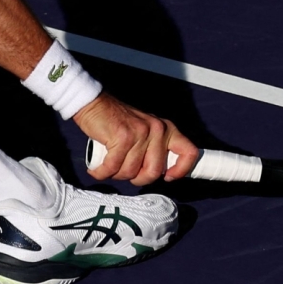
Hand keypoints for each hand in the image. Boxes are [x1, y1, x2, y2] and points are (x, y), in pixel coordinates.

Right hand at [76, 93, 197, 185]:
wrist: (94, 104)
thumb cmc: (116, 121)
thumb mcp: (144, 130)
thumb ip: (154, 147)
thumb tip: (160, 172)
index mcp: (166, 129)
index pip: (188, 152)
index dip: (181, 170)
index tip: (168, 177)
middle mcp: (157, 130)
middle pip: (154, 171)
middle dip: (137, 179)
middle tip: (126, 173)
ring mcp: (140, 133)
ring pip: (131, 171)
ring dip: (116, 174)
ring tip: (109, 166)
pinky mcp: (122, 137)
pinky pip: (113, 167)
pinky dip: (102, 172)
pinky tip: (97, 170)